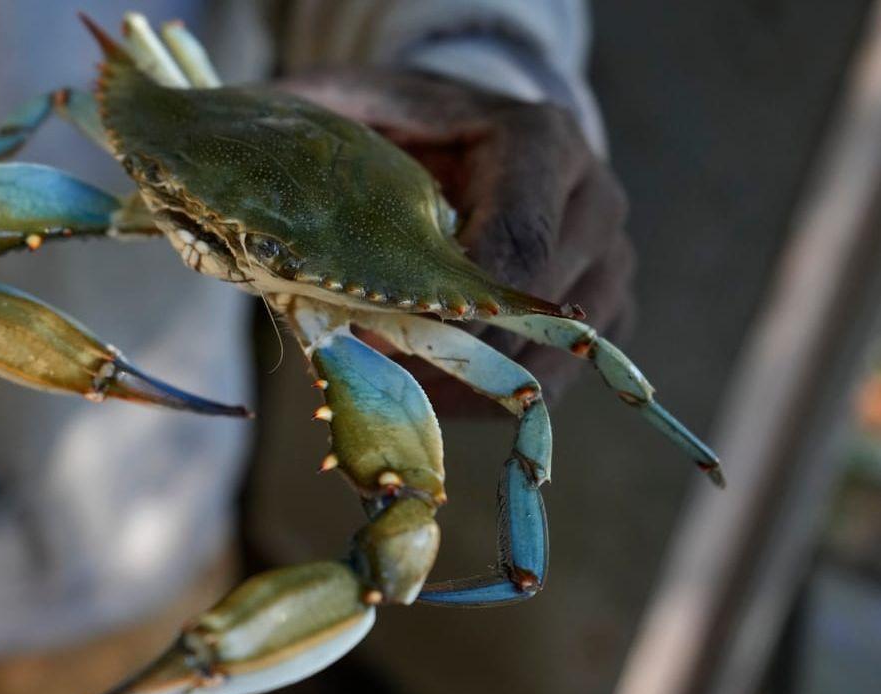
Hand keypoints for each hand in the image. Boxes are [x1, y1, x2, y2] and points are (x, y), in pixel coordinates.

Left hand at [279, 71, 635, 412]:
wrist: (463, 131)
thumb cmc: (403, 123)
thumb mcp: (359, 106)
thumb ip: (326, 142)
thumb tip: (268, 196)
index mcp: (541, 139)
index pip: (516, 244)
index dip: (448, 304)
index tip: (375, 330)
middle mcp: (594, 197)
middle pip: (538, 309)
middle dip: (448, 348)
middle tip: (368, 366)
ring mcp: (612, 257)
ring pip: (557, 356)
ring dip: (469, 386)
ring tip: (391, 391)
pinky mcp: (610, 308)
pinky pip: (559, 378)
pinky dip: (491, 399)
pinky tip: (426, 394)